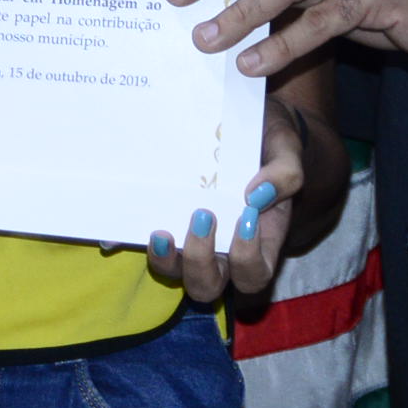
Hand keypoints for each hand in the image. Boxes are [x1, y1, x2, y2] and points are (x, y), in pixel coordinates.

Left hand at [149, 94, 308, 303]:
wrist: (244, 121)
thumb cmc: (268, 142)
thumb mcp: (285, 147)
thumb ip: (286, 172)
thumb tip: (256, 194)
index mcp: (259, 241)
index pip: (254, 274)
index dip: (248, 258)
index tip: (246, 216)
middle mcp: (223, 251)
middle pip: (208, 286)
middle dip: (200, 263)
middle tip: (202, 217)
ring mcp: (190, 241)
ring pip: (175, 274)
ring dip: (165, 261)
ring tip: (160, 233)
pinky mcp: (165, 223)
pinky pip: (144, 246)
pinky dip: (130, 243)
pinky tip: (122, 234)